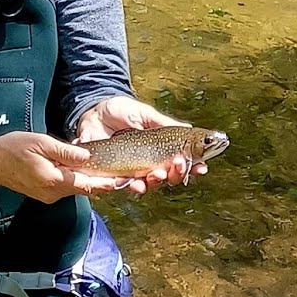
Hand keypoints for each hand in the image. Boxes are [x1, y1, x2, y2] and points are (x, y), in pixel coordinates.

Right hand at [0, 132, 119, 203]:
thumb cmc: (13, 148)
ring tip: (104, 169)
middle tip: (121, 174)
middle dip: (100, 181)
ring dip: (87, 180)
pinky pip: (65, 187)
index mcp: (54, 180)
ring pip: (75, 188)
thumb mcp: (41, 143)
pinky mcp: (44, 194)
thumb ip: (65, 152)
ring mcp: (48, 195)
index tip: (121, 180)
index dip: (105, 182)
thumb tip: (87, 155)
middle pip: (83, 188)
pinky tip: (80, 170)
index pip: (86, 185)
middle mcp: (53, 192)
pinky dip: (75, 180)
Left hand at [73, 96, 209, 194]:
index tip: (201, 168)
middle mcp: (148, 164)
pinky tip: (135, 183)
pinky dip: (130, 186)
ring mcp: (130, 171)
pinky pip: (122, 185)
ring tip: (158, 174)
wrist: (94, 111)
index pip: (180, 164)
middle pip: (167, 178)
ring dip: (155, 182)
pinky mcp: (112, 174)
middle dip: (176, 175)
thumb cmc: (122, 111)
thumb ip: (164, 123)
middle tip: (178, 164)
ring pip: (148, 185)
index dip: (193, 168)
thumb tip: (189, 130)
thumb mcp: (145, 114)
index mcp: (159, 150)